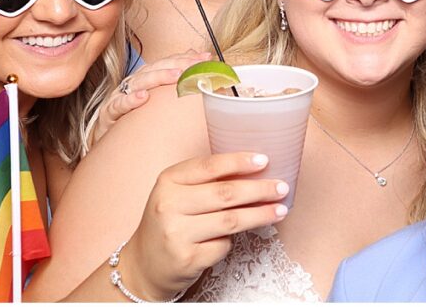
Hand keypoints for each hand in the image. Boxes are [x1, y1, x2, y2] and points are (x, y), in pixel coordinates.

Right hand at [89, 51, 212, 147]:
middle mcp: (134, 82)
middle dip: (179, 64)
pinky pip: (119, 105)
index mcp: (146, 77)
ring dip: (159, 77)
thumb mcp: (156, 98)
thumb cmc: (133, 116)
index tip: (207, 57)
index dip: (187, 58)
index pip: (168, 62)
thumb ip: (174, 81)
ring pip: (140, 81)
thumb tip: (196, 61)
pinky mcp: (109, 112)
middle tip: (197, 64)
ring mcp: (120, 95)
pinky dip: (130, 100)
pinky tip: (143, 97)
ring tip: (177, 76)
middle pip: (157, 67)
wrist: (107, 137)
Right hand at [116, 152, 289, 300]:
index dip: (240, 162)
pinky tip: (238, 238)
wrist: (143, 264)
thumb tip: (257, 171)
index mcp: (168, 181)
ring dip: (261, 214)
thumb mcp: (179, 193)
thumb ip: (208, 181)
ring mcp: (175, 234)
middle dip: (260, 189)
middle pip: (225, 194)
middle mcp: (168, 205)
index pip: (210, 166)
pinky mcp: (186, 259)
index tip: (265, 161)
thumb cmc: (170, 221)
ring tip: (280, 210)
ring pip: (230, 220)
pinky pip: (223, 245)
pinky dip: (233, 242)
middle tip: (282, 188)